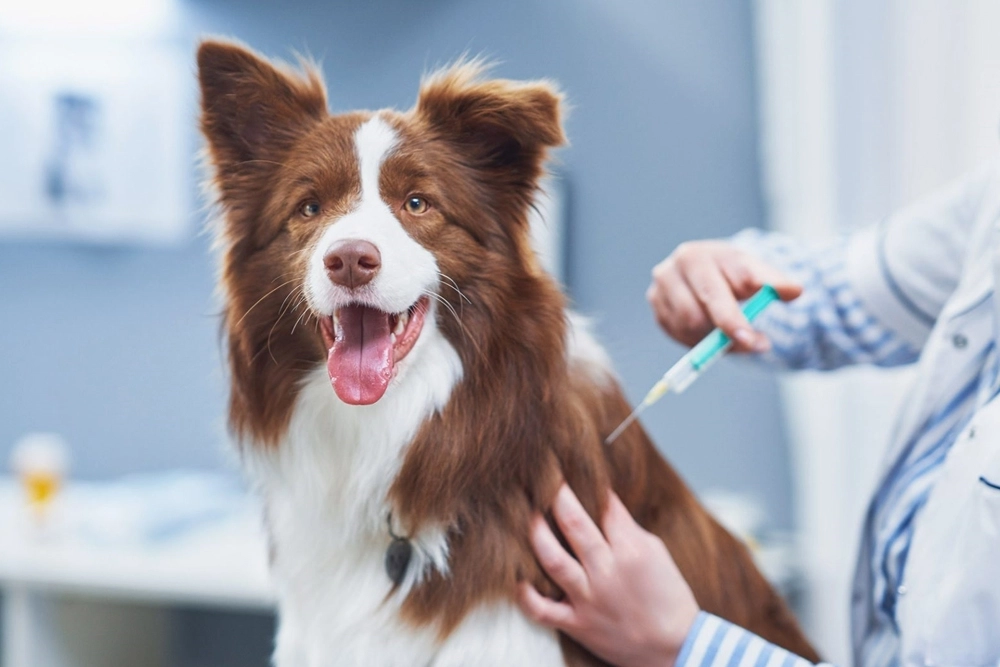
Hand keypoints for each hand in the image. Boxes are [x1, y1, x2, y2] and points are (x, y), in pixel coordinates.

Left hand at [518, 484, 699, 666]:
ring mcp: (589, 598)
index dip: (587, 483)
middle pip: (574, 523)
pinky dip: (525, 596)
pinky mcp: (578, 624)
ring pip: (553, 560)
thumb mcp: (656, 553)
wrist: (676, 648)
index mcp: (631, 550)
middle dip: (556, 495)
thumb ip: (627, 528)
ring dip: (536, 534)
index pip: (603, 506)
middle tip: (543, 476)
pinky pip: (543, 610)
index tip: (572, 467)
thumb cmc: (669, 597)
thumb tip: (601, 502)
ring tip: (527, 513)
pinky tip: (516, 577)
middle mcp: (607, 571)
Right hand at [646, 240, 801, 351]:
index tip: (751, 339)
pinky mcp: (656, 307)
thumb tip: (795, 290)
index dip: (734, 318)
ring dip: (712, 339)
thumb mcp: (756, 273)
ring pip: (688, 328)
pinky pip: (678, 335)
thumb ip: (775, 283)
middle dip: (724, 333)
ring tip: (732, 333)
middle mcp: (673, 269)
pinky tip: (711, 331)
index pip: (715, 291)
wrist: (707, 269)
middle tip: (749, 346)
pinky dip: (697, 340)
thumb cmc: (734, 273)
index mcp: (697, 256)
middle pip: (696, 313)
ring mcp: (659, 289)